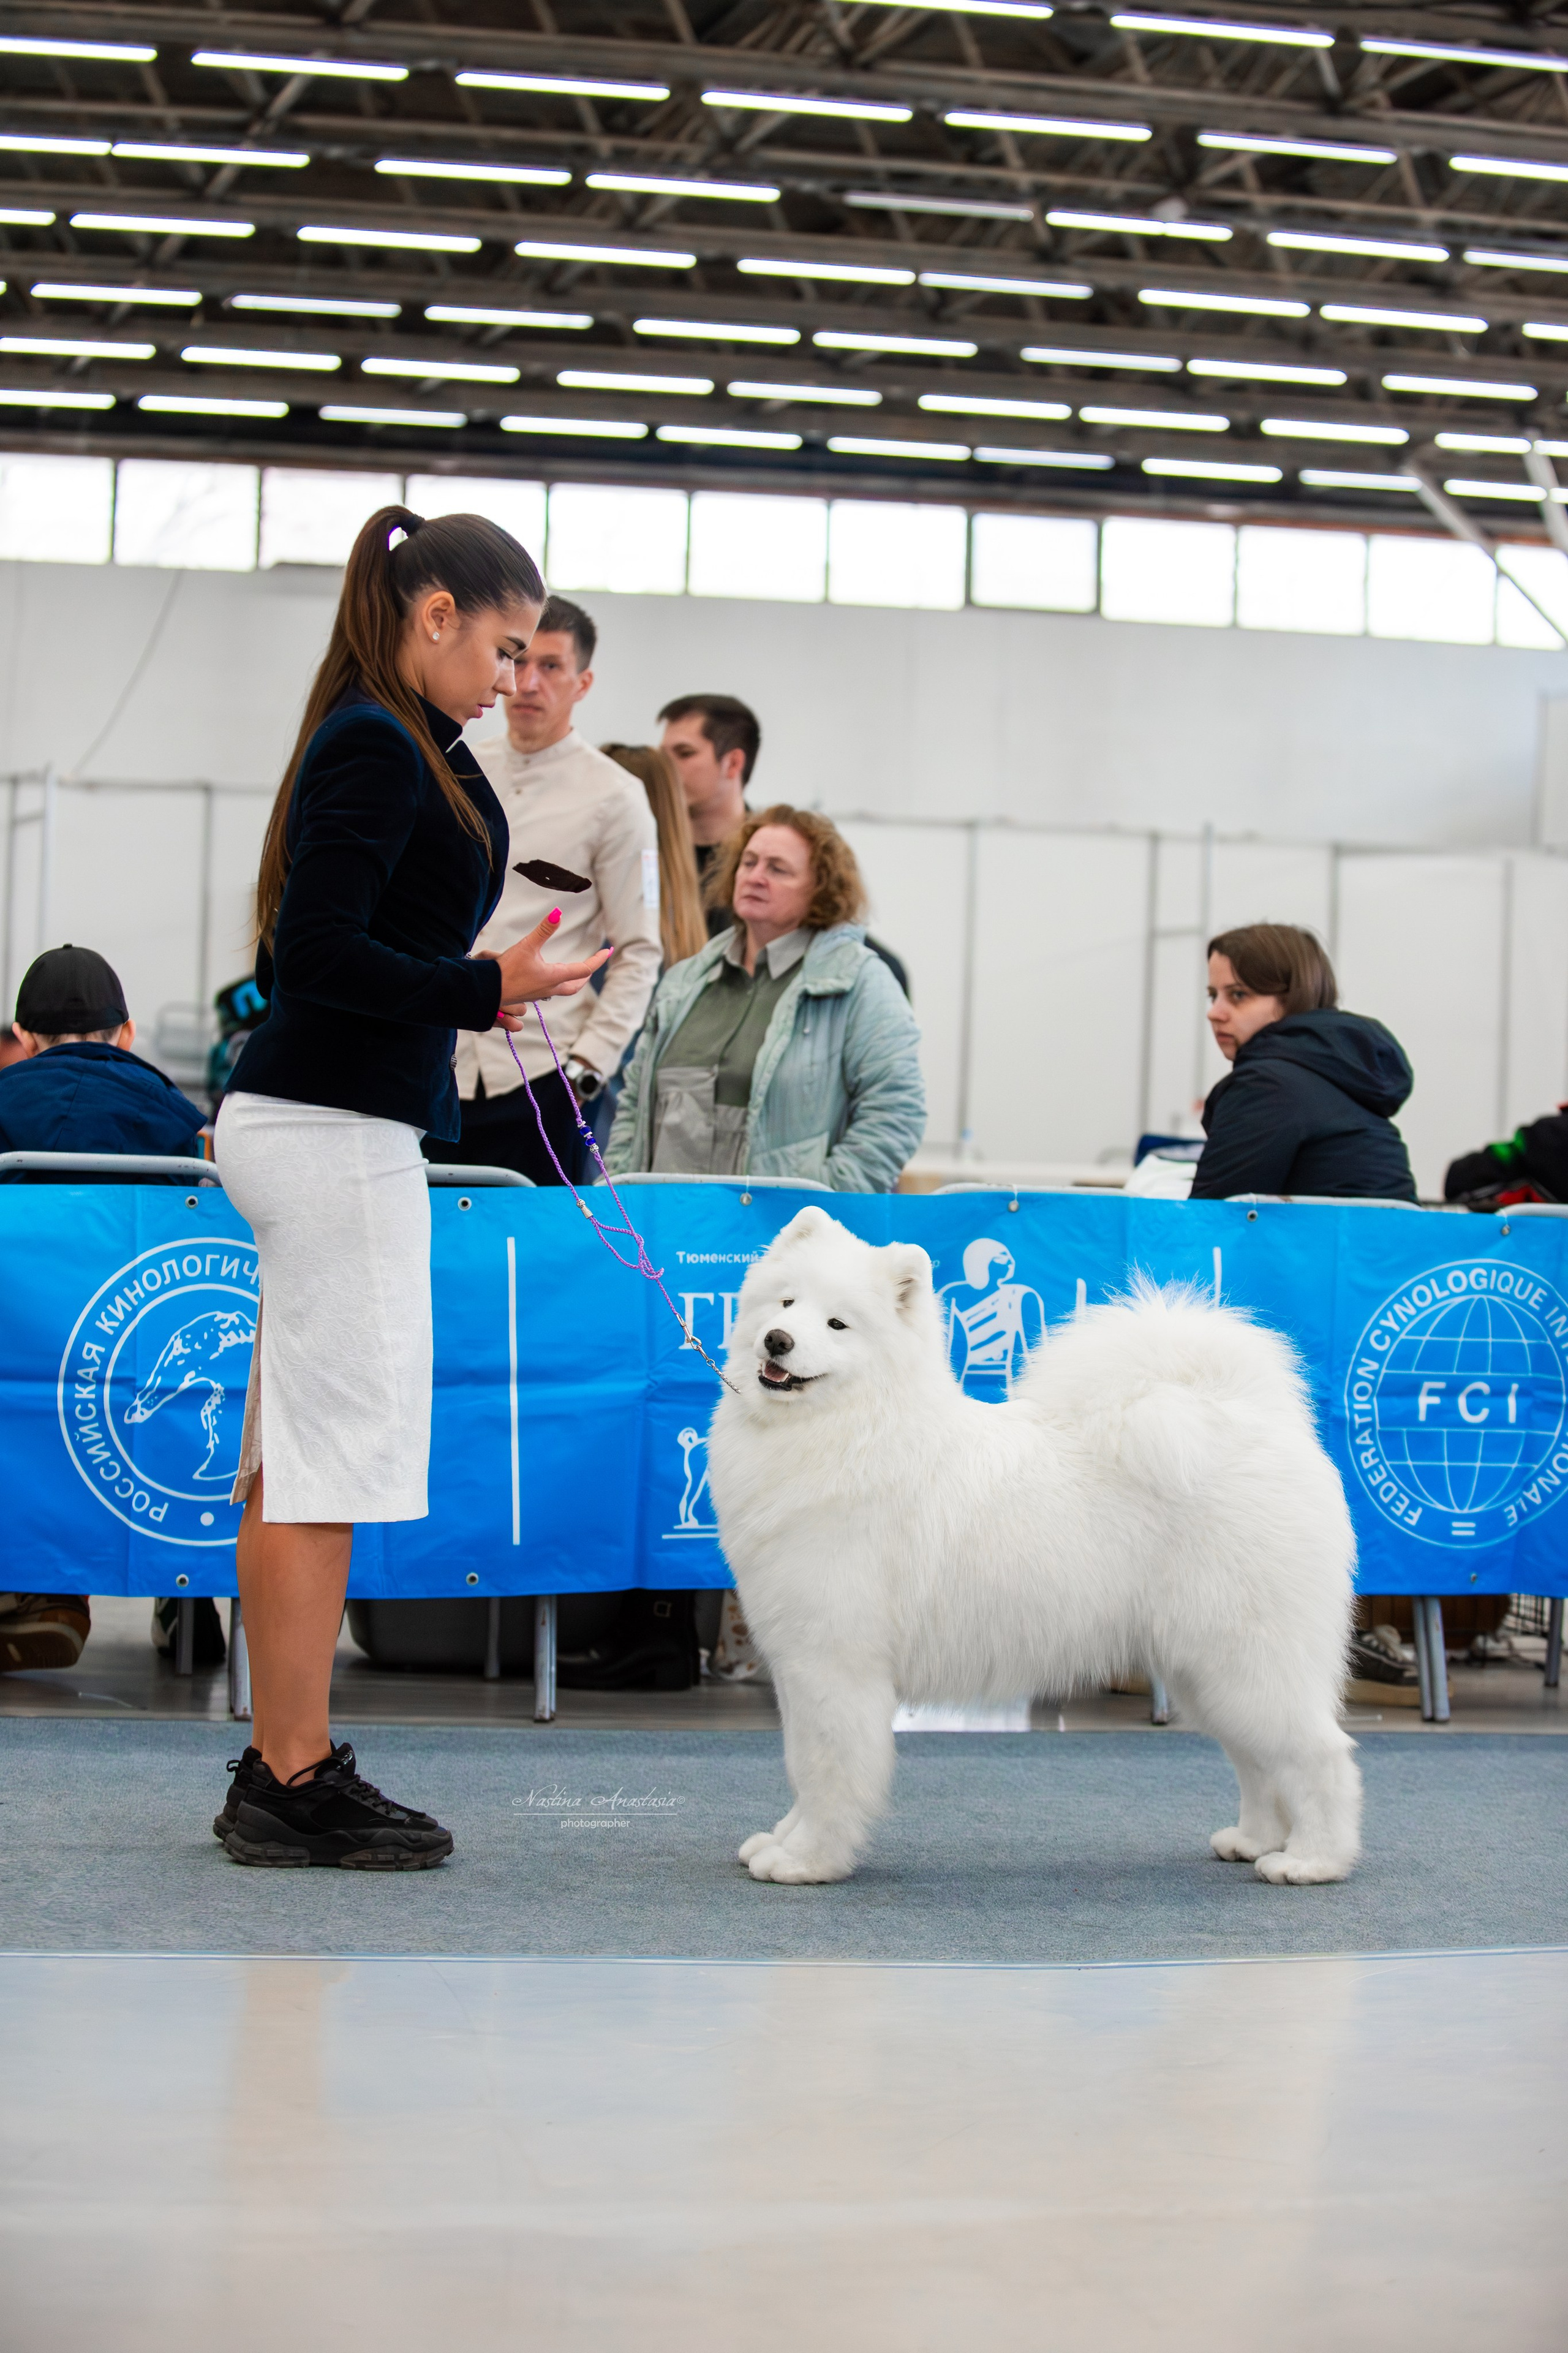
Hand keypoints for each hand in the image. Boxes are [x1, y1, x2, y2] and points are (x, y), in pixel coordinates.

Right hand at [485, 912, 611, 1013]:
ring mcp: (540, 993)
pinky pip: (551, 990)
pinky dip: (558, 982)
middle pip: (576, 984)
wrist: (487, 992)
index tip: (608, 951)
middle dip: (587, 973)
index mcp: (555, 976)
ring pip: (564, 989)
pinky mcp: (530, 995)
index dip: (598, 959)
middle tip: (595, 962)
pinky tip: (550, 976)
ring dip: (574, 980)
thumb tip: (558, 913)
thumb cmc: (506, 971)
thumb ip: (543, 929)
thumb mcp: (527, 946)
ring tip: (577, 970)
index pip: (584, 969)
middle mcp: (551, 987)